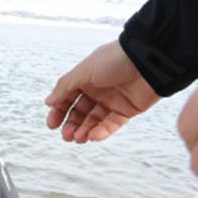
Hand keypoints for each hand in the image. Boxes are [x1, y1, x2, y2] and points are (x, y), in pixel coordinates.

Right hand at [46, 40, 161, 141]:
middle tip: (66, 135)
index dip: (59, 111)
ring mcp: (112, 101)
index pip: (67, 98)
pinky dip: (102, 131)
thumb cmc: (116, 59)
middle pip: (80, 112)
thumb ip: (65, 87)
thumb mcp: (84, 71)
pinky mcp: (127, 110)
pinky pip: (111, 124)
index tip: (52, 124)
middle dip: (71, 125)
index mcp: (86, 78)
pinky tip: (93, 136)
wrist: (148, 61)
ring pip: (94, 121)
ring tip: (78, 138)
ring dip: (84, 130)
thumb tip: (49, 101)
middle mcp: (98, 90)